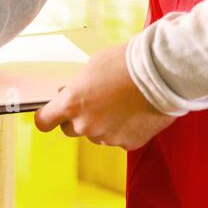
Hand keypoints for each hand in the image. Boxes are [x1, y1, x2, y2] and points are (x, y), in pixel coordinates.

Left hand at [34, 43, 175, 149]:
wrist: (163, 73)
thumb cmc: (127, 63)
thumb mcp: (91, 67)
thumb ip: (76, 87)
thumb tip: (69, 94)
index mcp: (71, 105)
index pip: (44, 122)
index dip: (48, 117)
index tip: (51, 114)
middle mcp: (85, 125)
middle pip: (70, 130)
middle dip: (78, 118)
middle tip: (95, 102)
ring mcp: (107, 137)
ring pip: (97, 135)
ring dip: (104, 124)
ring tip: (122, 103)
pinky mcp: (128, 144)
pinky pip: (120, 139)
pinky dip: (125, 129)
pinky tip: (135, 112)